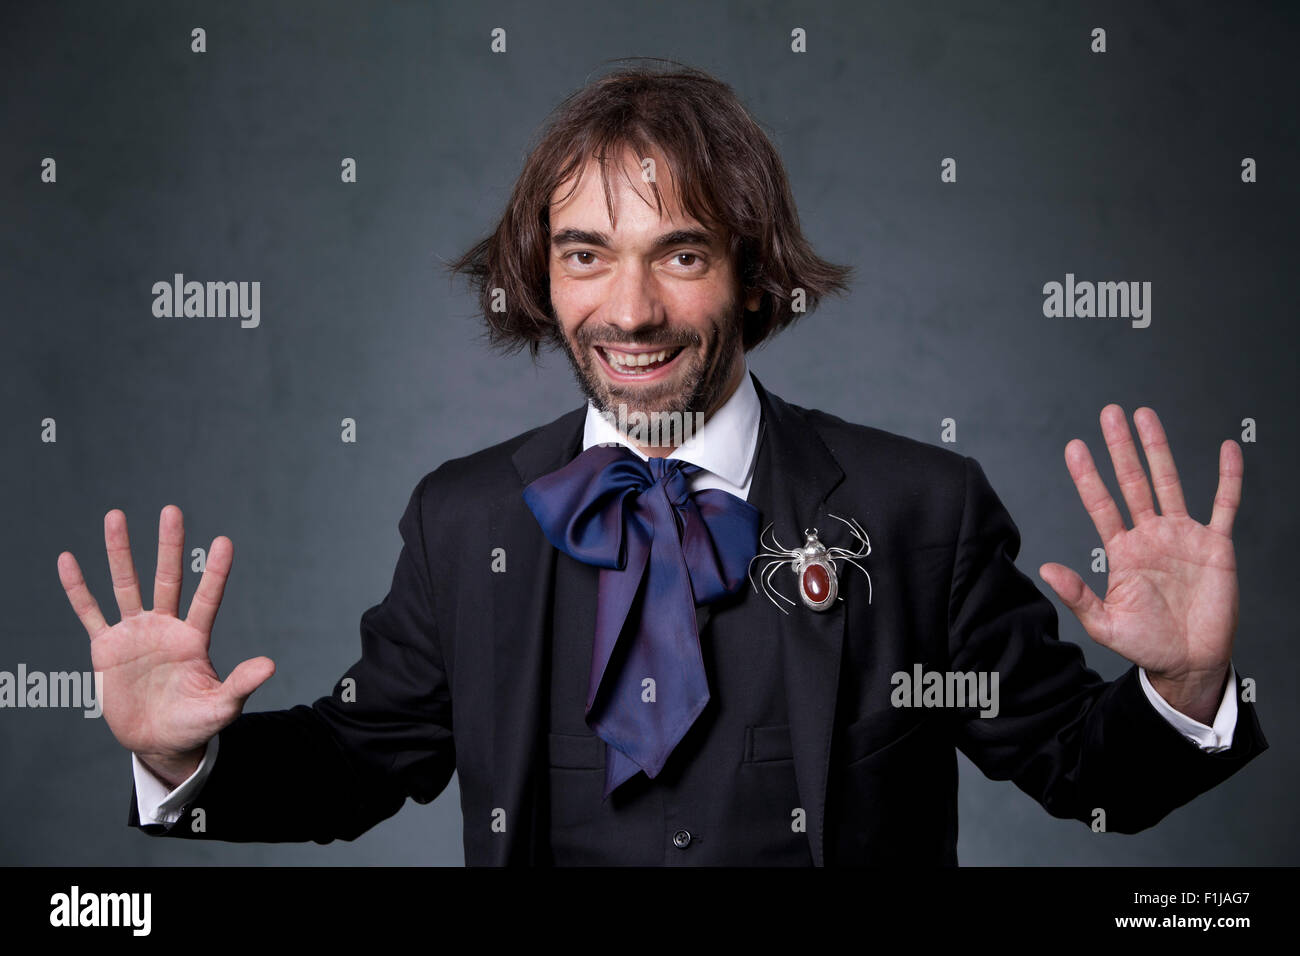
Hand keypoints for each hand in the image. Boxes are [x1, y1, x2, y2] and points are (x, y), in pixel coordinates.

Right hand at [58, 506, 274, 786]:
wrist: (159, 743)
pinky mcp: (106, 649)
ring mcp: (135, 634)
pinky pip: (89, 613)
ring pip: (126, 585)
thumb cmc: (196, 724)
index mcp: (194, 639)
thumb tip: (270, 664)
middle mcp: (165, 628)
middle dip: (169, 546)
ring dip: (120, 552)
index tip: (224, 541)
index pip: (207, 598)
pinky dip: (78, 589)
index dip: (215, 572)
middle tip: (172, 510)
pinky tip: (69, 560)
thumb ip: (241, 684)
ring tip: (115, 516)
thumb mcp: (221, 706)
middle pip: (167, 579)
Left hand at [1038, 405, 1240, 724]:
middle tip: (1109, 414)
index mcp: (1123, 551)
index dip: (1087, 476)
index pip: (1101, 504)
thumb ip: (1078, 595)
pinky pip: (1225, 504)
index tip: (1074, 447)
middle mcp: (1150, 536)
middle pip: (1132, 481)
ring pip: (1169, 482)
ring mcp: (1183, 537)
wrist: (1189, 663)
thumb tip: (1046, 568)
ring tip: (1145, 417)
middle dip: (1120, 447)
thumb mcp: (1105, 624)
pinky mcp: (1216, 545)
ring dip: (1158, 449)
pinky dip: (1227, 477)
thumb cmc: (1147, 646)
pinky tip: (1226, 449)